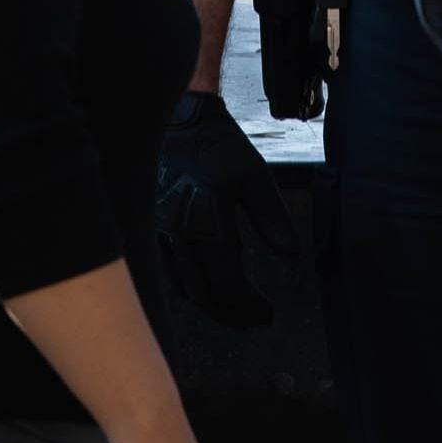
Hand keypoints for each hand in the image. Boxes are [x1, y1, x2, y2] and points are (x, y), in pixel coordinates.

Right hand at [155, 90, 295, 326]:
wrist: (180, 122)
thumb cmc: (220, 148)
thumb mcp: (255, 176)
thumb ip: (273, 218)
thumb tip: (290, 257)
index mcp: (208, 219)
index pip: (228, 283)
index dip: (250, 307)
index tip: (268, 313)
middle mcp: (179, 230)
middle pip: (205, 294)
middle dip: (233, 315)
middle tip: (255, 320)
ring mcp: (161, 231)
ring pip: (185, 289)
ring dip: (212, 307)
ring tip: (236, 311)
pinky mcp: (151, 229)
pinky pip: (169, 273)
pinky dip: (191, 290)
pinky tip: (208, 290)